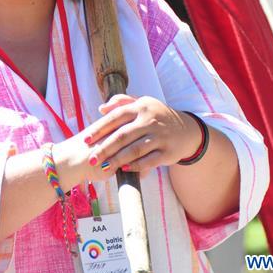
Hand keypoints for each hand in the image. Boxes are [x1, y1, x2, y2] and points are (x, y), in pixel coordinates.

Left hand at [82, 94, 202, 178]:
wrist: (187, 130)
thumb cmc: (157, 116)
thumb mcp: (143, 103)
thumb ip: (122, 102)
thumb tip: (101, 109)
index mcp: (141, 106)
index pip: (116, 117)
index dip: (100, 128)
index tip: (86, 140)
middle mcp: (150, 120)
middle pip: (123, 135)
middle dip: (105, 148)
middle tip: (91, 158)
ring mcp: (160, 136)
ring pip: (135, 149)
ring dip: (118, 159)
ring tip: (104, 167)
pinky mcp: (168, 152)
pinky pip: (149, 160)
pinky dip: (136, 166)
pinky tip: (124, 170)